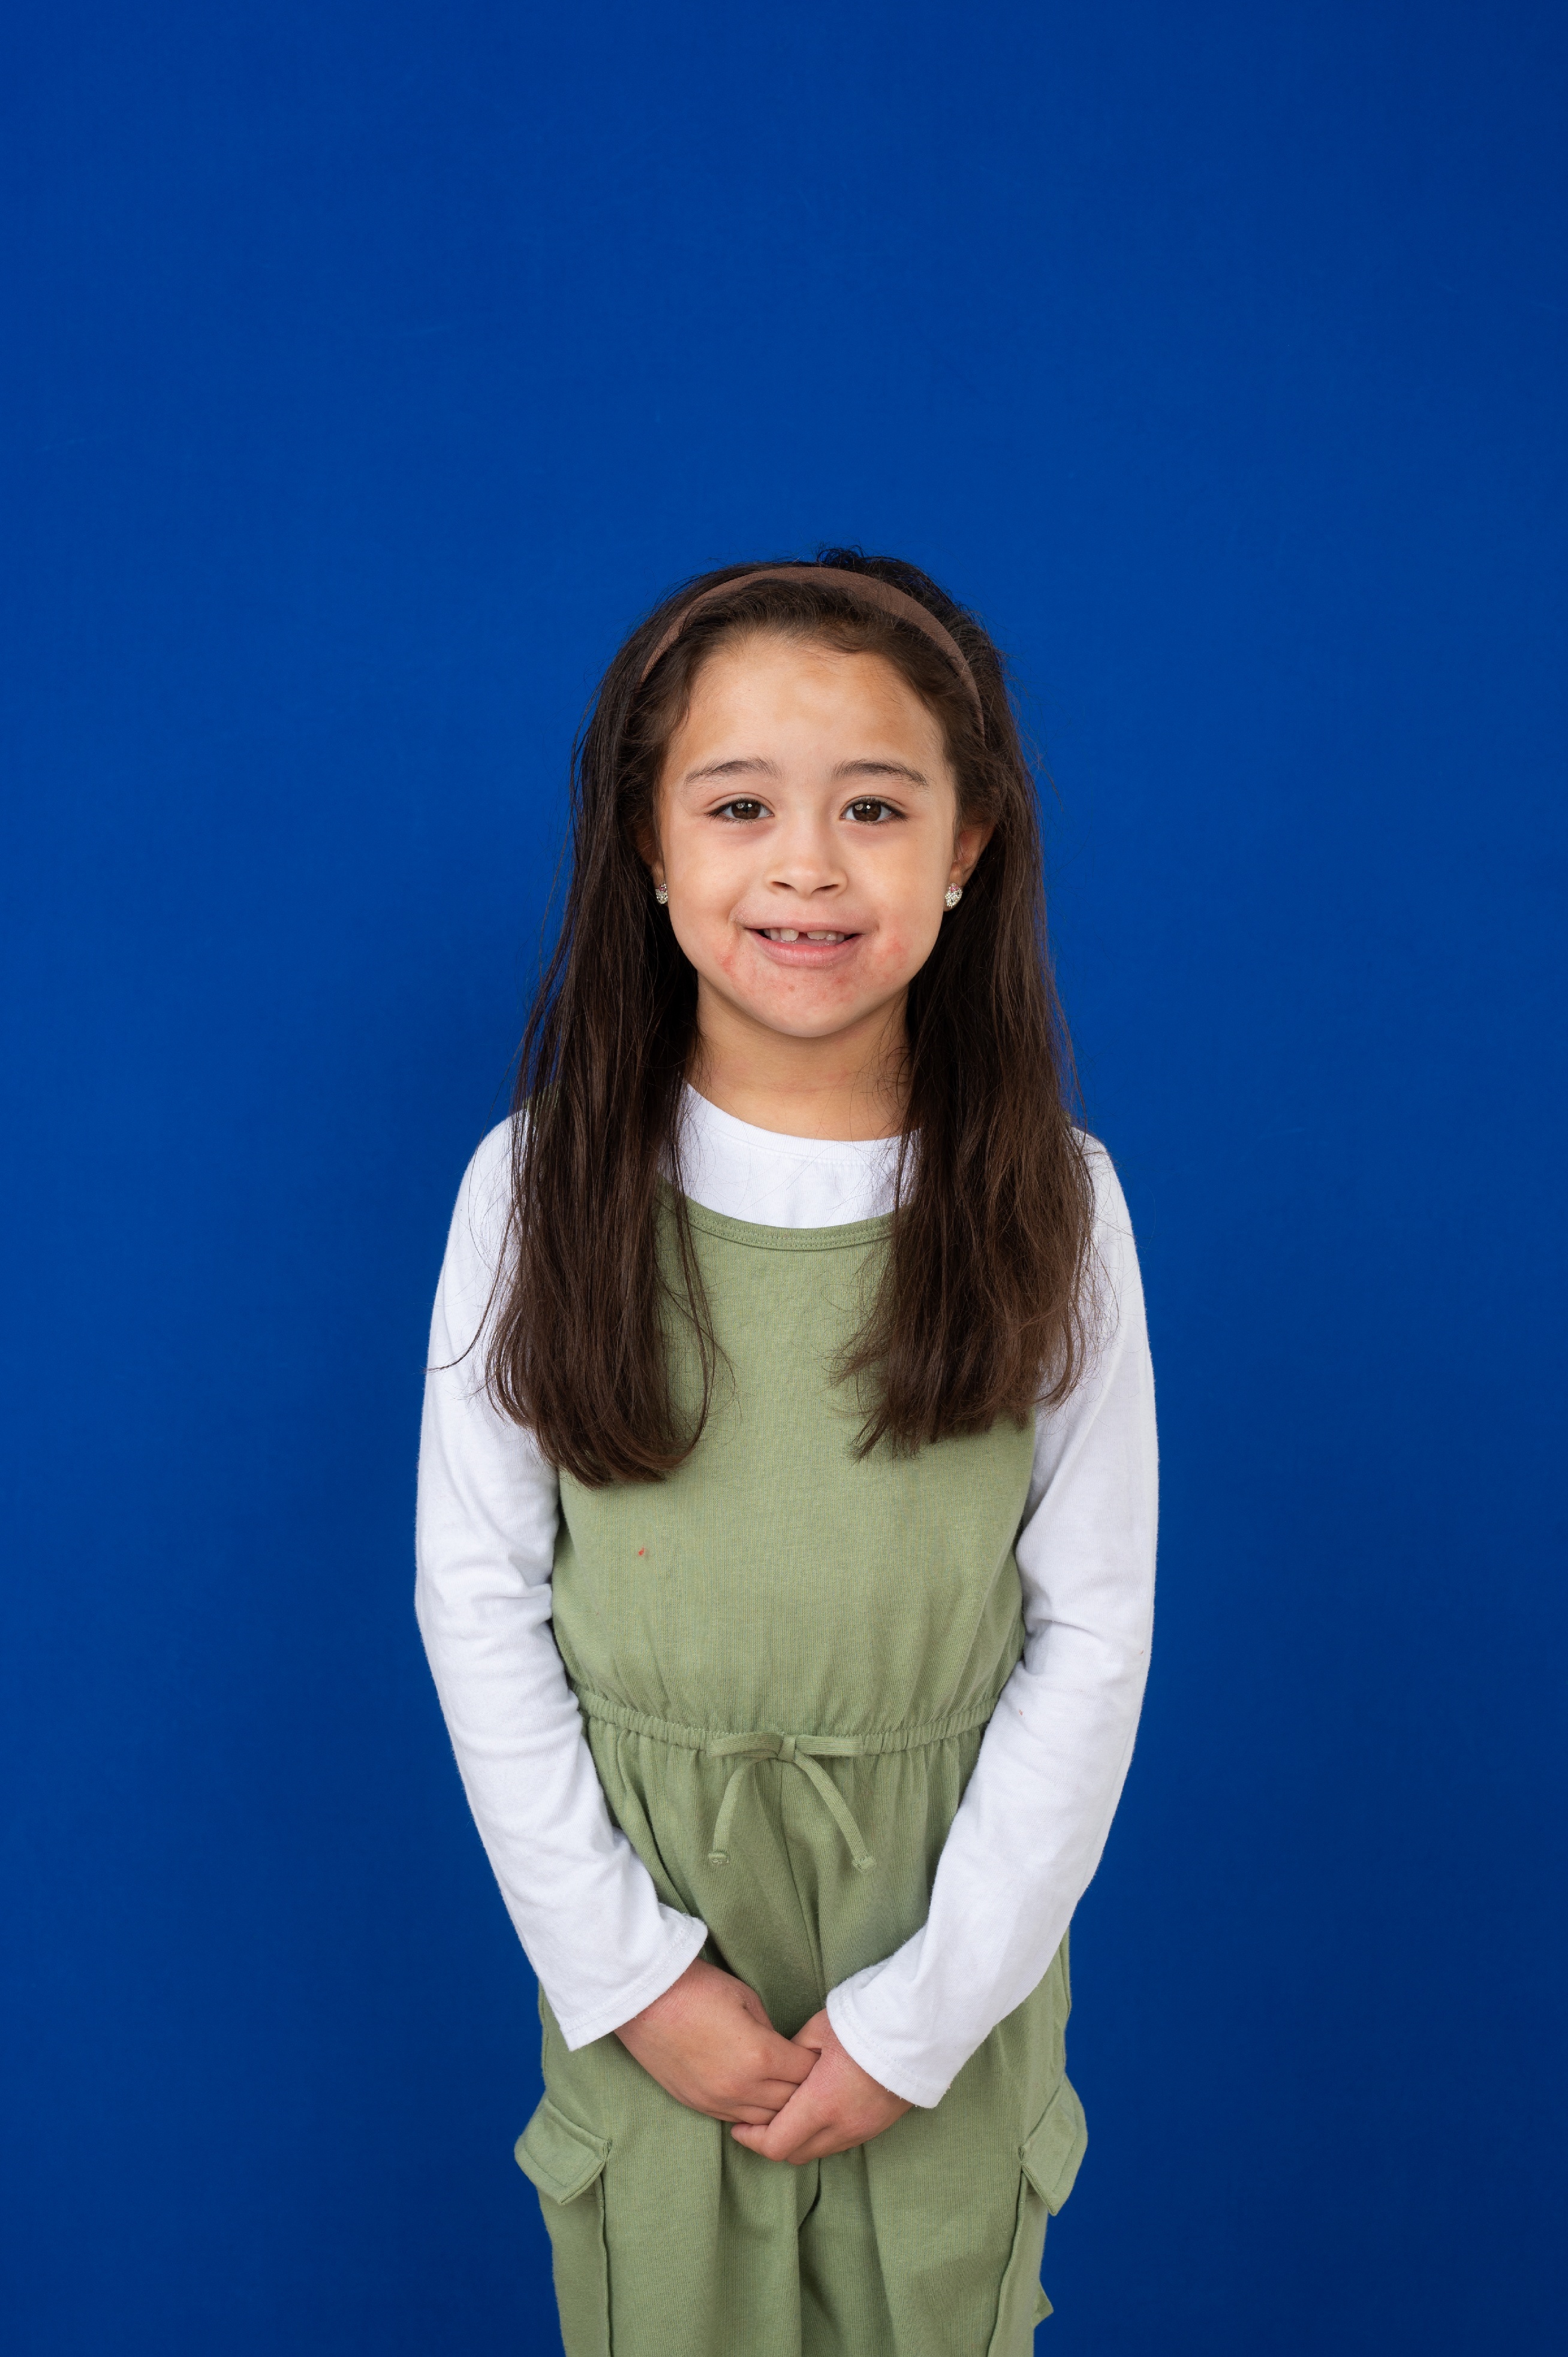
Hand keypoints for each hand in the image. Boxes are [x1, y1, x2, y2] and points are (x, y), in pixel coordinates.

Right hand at [615, 1957, 815, 2125]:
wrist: (644, 1998)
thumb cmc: (697, 1988)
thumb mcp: (746, 1999)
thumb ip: (771, 2032)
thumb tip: (781, 2052)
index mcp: (760, 2057)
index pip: (807, 2074)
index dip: (817, 2063)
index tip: (821, 2054)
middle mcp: (741, 2088)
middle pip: (790, 2104)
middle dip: (804, 2090)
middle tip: (810, 2075)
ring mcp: (716, 2101)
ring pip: (764, 2121)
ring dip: (778, 2107)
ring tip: (785, 2088)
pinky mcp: (696, 2105)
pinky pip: (736, 2120)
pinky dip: (751, 2112)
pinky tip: (756, 2096)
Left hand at [729, 2010, 910, 2163]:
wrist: (918, 2028)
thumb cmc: (864, 2023)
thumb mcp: (817, 2030)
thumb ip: (791, 2056)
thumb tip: (775, 2070)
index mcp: (821, 2103)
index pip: (776, 2144)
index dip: (751, 2140)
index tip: (739, 2126)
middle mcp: (841, 2126)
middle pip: (794, 2155)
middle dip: (772, 2142)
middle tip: (757, 2121)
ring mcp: (862, 2130)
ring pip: (818, 2151)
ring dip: (799, 2140)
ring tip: (786, 2114)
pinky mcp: (877, 2127)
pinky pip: (839, 2143)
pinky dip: (821, 2135)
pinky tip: (817, 2112)